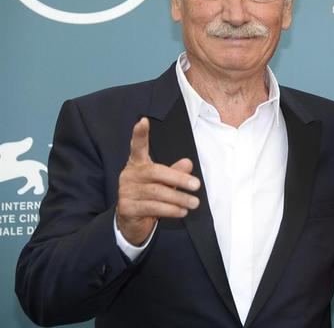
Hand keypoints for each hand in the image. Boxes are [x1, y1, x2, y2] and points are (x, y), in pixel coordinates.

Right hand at [116, 117, 199, 245]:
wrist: (131, 222)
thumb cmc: (150, 196)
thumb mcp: (164, 183)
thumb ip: (175, 172)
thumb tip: (188, 163)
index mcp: (137, 164)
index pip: (137, 147)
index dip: (139, 134)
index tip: (143, 121)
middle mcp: (129, 175)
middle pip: (156, 172)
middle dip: (178, 179)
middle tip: (197, 185)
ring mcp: (126, 191)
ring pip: (157, 192)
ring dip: (179, 198)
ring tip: (194, 203)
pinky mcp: (127, 208)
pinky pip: (153, 207)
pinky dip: (171, 210)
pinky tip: (182, 212)